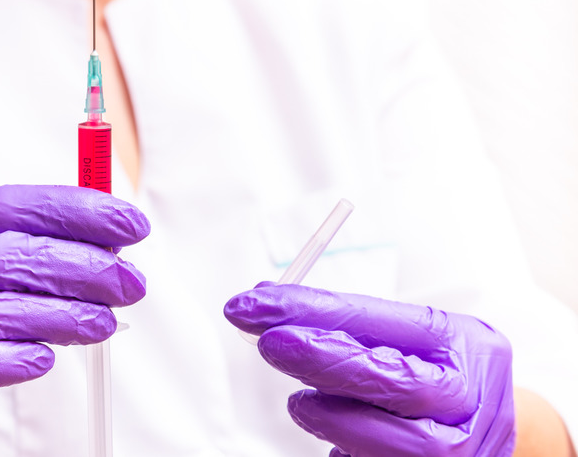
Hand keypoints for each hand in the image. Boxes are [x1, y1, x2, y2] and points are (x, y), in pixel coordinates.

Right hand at [0, 185, 149, 455]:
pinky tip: (44, 360)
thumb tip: (105, 246)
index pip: (0, 207)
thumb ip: (20, 269)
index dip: (70, 210)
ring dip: (56, 315)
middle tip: (128, 283)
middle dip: (76, 266)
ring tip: (102, 325)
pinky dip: (9, 361)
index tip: (128, 225)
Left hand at [224, 284, 514, 456]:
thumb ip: (347, 324)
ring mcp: (462, 448)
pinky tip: (332, 434)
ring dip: (331, 418)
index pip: (379, 319)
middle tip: (270, 344)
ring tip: (301, 404)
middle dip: (322, 359)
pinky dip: (346, 448)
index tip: (256, 304)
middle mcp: (468, 398)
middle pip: (393, 381)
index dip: (310, 310)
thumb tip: (263, 305)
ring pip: (393, 442)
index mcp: (462, 343)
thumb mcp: (411, 337)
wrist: (489, 429)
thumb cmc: (437, 374)